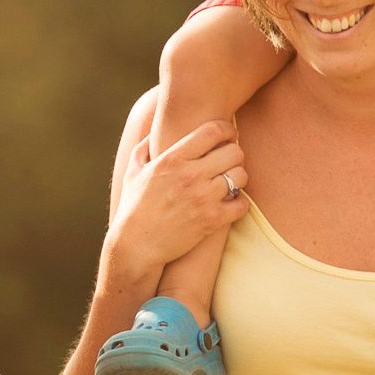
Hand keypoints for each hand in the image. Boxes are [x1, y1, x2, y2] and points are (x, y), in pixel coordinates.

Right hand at [110, 118, 245, 274]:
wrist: (136, 245)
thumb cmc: (133, 207)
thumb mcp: (133, 172)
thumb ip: (144, 148)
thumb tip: (154, 133)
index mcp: (172, 159)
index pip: (213, 131)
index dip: (227, 129)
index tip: (228, 134)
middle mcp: (190, 175)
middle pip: (234, 152)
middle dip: (234, 154)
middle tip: (229, 161)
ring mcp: (203, 198)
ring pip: (241, 176)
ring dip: (239, 177)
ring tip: (231, 182)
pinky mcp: (212, 220)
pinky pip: (242, 204)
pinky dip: (240, 203)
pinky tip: (232, 203)